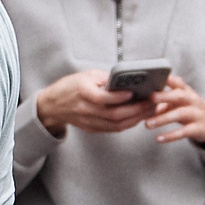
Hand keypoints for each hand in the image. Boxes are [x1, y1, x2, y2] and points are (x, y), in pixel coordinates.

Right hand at [35, 70, 154, 137]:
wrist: (53, 105)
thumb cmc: (71, 87)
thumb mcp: (87, 75)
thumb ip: (107, 79)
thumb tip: (130, 81)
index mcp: (82, 92)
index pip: (102, 98)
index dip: (118, 97)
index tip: (132, 93)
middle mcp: (85, 109)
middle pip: (114, 114)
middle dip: (136, 109)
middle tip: (151, 102)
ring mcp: (88, 121)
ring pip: (116, 125)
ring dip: (136, 118)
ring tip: (150, 110)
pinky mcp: (92, 128)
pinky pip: (113, 129)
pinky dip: (128, 124)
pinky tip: (138, 116)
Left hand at [144, 75, 204, 146]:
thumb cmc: (190, 110)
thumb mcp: (180, 102)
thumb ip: (164, 100)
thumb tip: (146, 104)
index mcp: (186, 92)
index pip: (177, 82)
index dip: (168, 79)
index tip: (154, 77)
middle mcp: (192, 100)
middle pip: (180, 95)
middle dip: (165, 96)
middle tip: (150, 97)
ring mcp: (196, 114)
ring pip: (180, 114)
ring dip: (163, 119)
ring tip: (147, 124)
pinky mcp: (198, 129)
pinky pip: (184, 132)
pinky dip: (171, 136)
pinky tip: (158, 139)